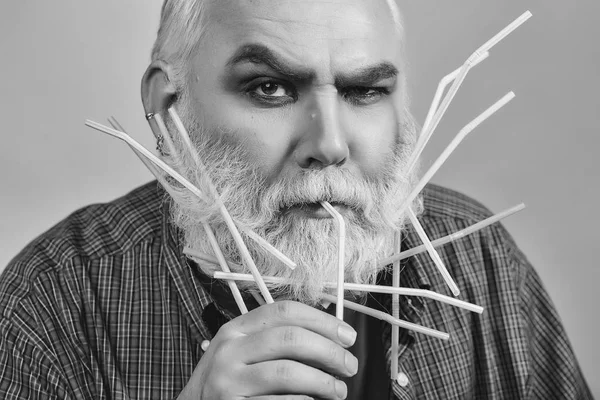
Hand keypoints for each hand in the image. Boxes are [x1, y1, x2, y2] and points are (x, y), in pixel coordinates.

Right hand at [177, 300, 358, 399]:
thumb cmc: (227, 382)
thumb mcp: (242, 351)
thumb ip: (276, 340)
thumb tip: (329, 337)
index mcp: (236, 329)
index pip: (285, 311)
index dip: (323, 321)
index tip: (347, 335)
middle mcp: (230, 351)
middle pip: (291, 339)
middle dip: (330, 352)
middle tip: (349, 365)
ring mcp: (229, 381)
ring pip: (288, 372)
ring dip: (323, 382)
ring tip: (338, 390)